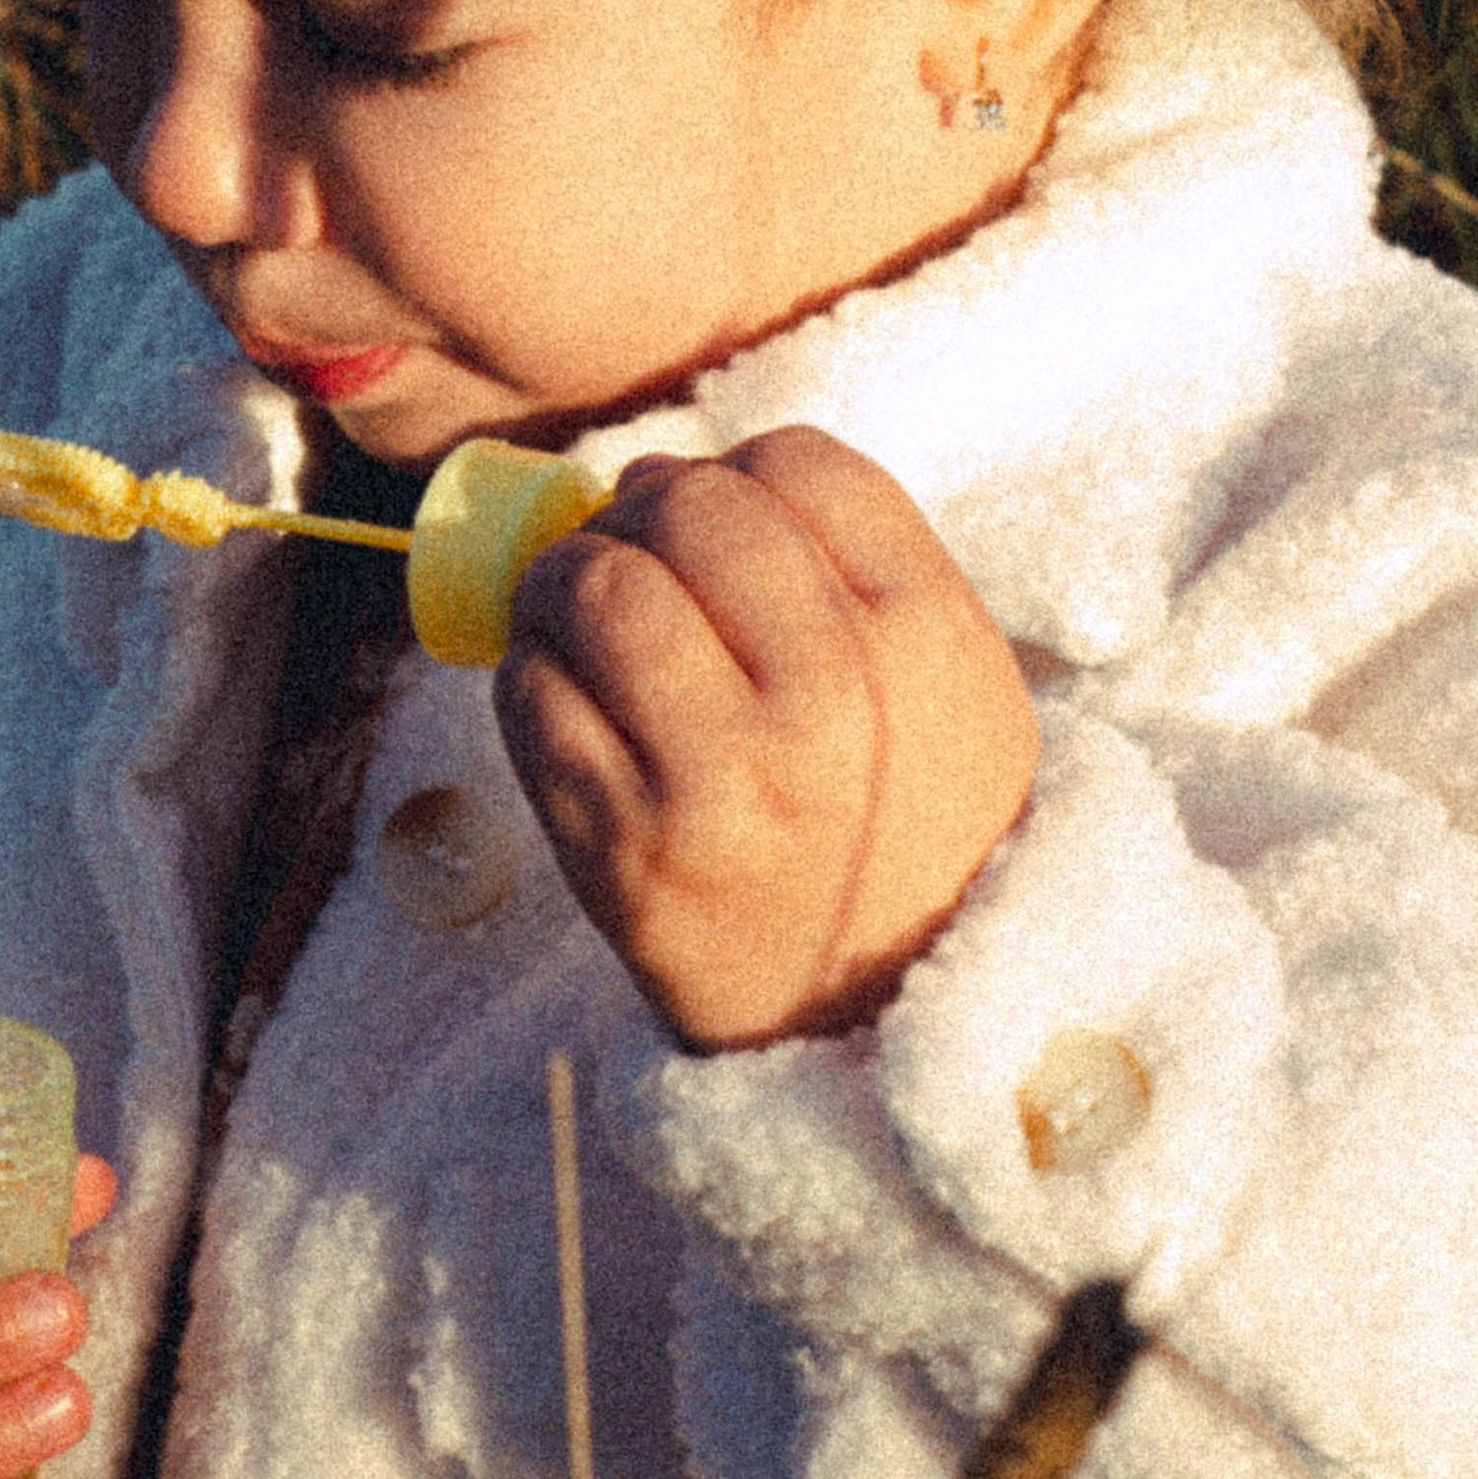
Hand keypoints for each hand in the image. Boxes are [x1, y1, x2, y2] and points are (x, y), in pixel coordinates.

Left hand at [495, 428, 1037, 1049]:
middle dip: (638, 511)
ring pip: (595, 586)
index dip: (739, 470)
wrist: (877, 1014)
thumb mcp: (948, 679)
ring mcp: (722, 779)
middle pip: (689, 506)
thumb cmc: (906, 818)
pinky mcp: (626, 848)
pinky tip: (563, 695)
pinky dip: (529, 672)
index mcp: (925, 639)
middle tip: (630, 550)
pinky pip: (531, 695)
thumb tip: (661, 473)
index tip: (719, 516)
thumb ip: (851, 559)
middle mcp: (832, 701)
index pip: (800, 464)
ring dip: (562, 577)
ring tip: (577, 609)